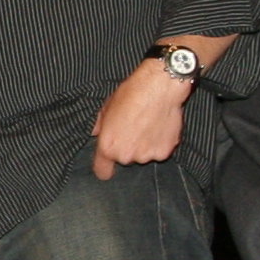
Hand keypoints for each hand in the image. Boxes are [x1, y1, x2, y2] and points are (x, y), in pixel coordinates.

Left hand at [90, 58, 191, 178]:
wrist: (159, 88)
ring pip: (143, 154)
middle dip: (128, 147)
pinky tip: (160, 126)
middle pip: (125, 158)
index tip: (108, 166)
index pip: (102, 171)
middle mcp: (126, 155)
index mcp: (108, 147)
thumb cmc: (131, 94)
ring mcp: (146, 155)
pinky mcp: (165, 152)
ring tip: (148, 124)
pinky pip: (160, 150)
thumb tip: (94, 134)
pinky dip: (160, 142)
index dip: (105, 168)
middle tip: (134, 128)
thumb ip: (99, 126)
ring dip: (145, 145)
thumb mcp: (106, 108)